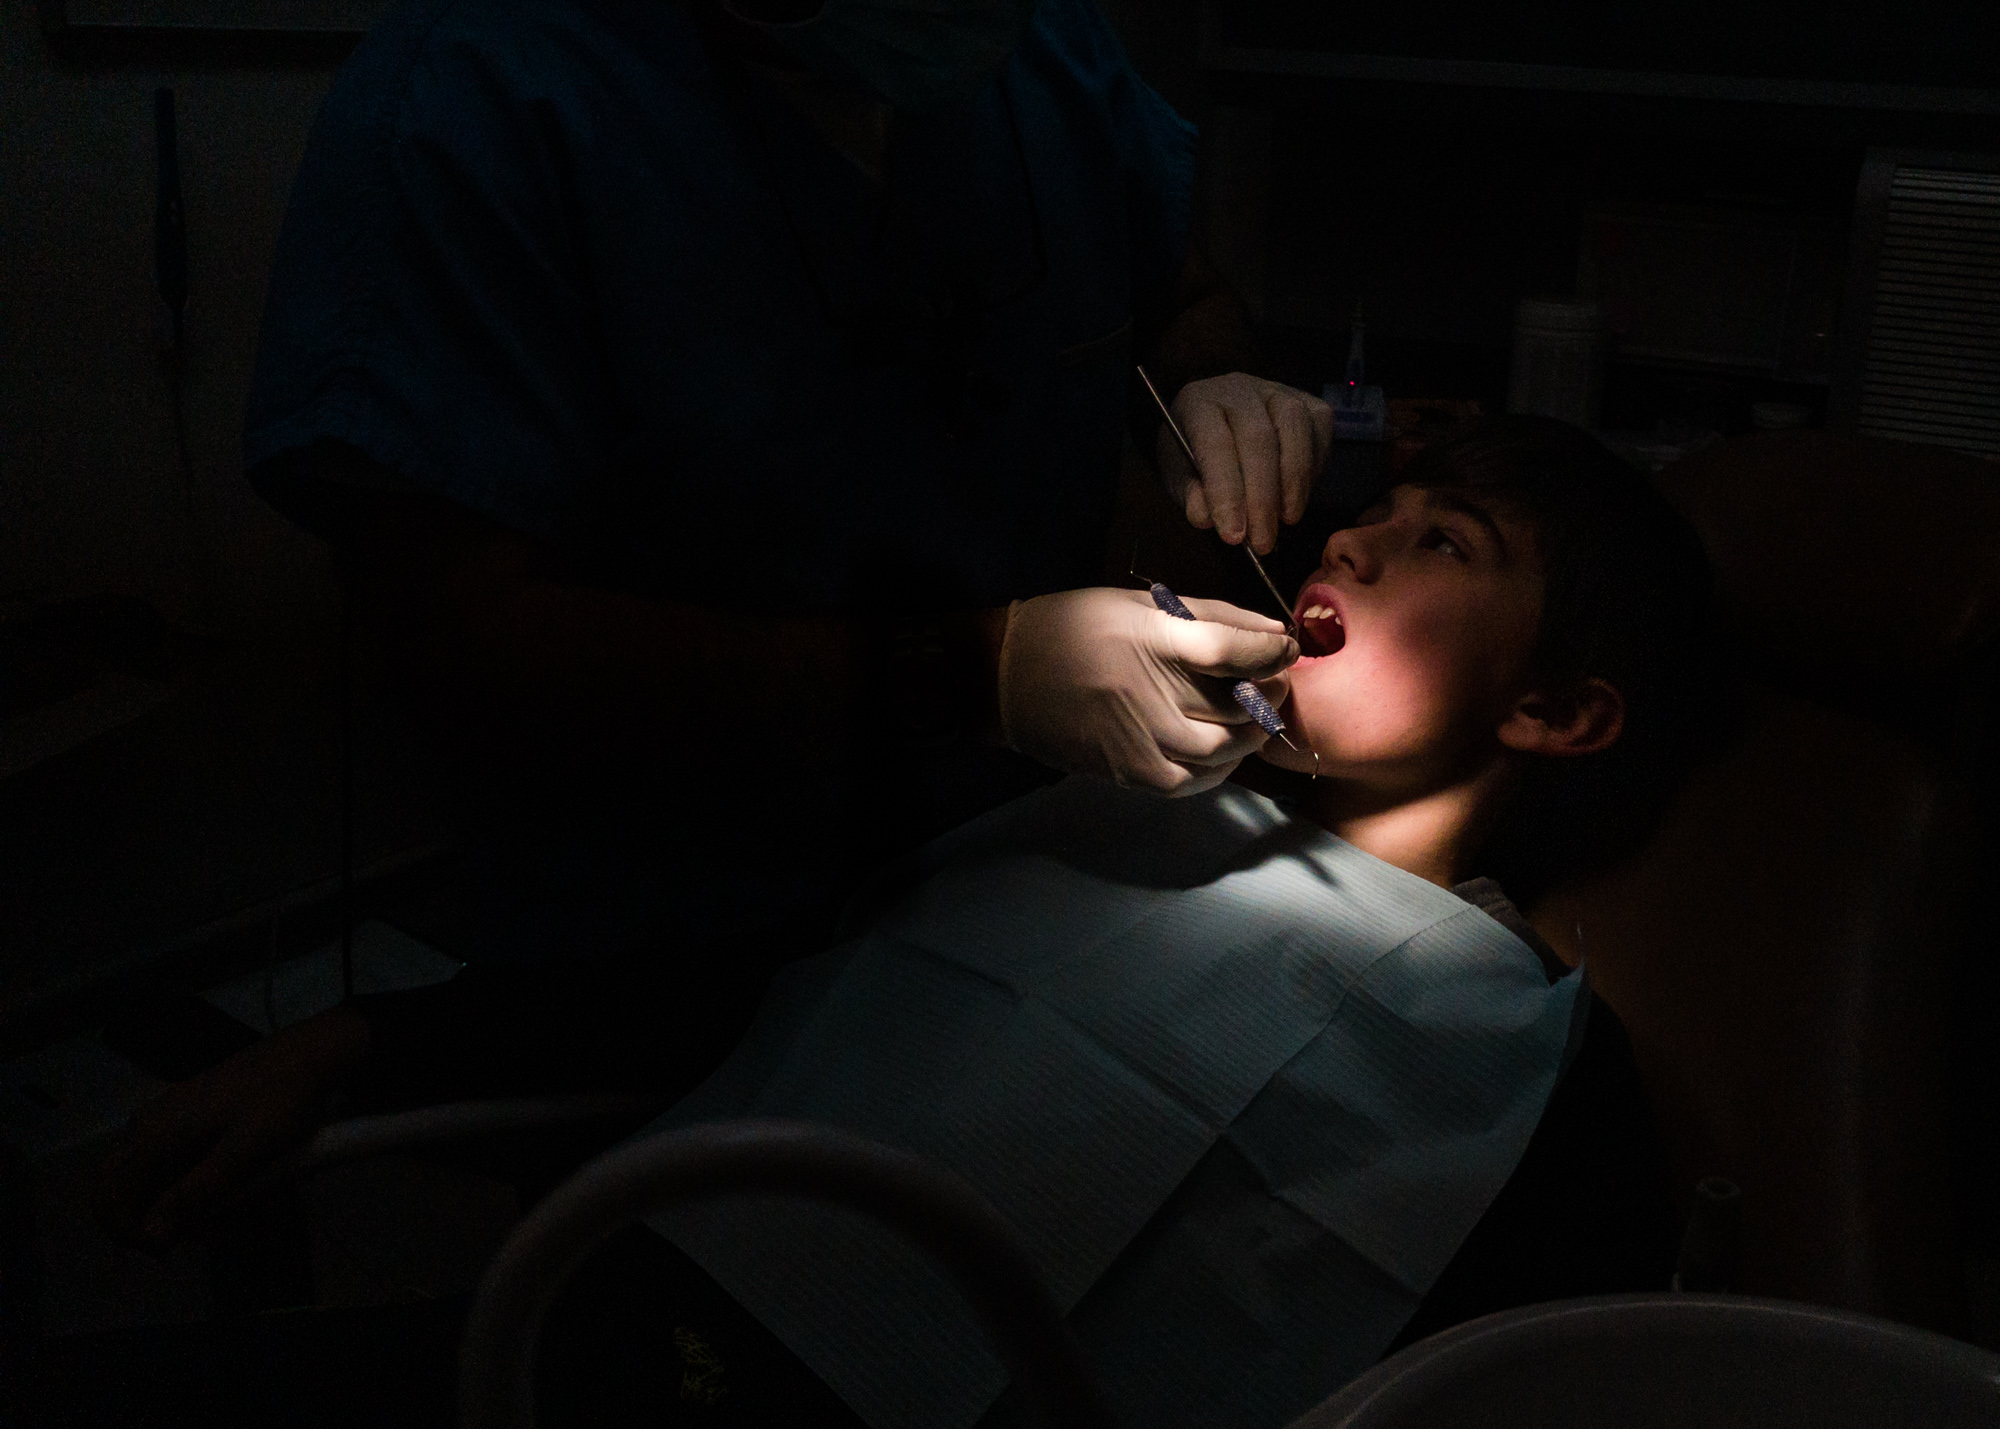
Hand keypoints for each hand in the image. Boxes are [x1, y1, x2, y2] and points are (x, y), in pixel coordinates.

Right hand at [94, 1007, 371, 1248]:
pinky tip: (220, 1189)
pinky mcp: (189, 1112)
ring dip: (166, 1201)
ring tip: (212, 1217)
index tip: (168, 1250)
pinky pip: (168, 1157)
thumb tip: (151, 1236)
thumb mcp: (241, 1154)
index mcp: (152, 1134)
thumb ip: (194, 1194)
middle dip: (144, 1219)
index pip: (108, 1196)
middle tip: (188, 1238)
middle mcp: (148, 1122)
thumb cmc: (278, 1102)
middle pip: (118, 1185)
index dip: (128, 1232)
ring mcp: (167, 1114)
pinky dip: (182, 1181)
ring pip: (144, 1173)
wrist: (311, 1054)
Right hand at [997, 587, 1296, 794]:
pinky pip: (1191, 781)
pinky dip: (1218, 769)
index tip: (1288, 649)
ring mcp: (1138, 738)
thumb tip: (1273, 634)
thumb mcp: (1138, 605)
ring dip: (1249, 736)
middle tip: (1273, 684)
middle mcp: (1148, 693)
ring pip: (1221, 750)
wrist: (1006, 677)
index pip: (1229, 649)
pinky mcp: (1127, 771)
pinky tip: (1221, 751)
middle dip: (1268, 695)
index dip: (1270, 652)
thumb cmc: (1074, 628)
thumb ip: (1209, 616)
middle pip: (1235, 707)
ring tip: (1251, 718)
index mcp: (1150, 640)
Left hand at [1158, 373, 1332, 553]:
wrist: (1218, 428)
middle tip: (1263, 541)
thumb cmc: (1195, 456)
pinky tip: (1299, 495)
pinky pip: (1320, 430)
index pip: (1214, 443)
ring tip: (1286, 520)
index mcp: (1197, 403)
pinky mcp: (1307, 402)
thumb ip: (1190, 494)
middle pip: (1258, 438)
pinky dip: (1314, 468)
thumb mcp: (1181, 478)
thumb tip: (1206, 517)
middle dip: (1263, 498)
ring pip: (1294, 428)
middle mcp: (1238, 389)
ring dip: (1294, 482)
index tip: (1234, 535)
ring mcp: (1276, 391)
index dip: (1226, 491)